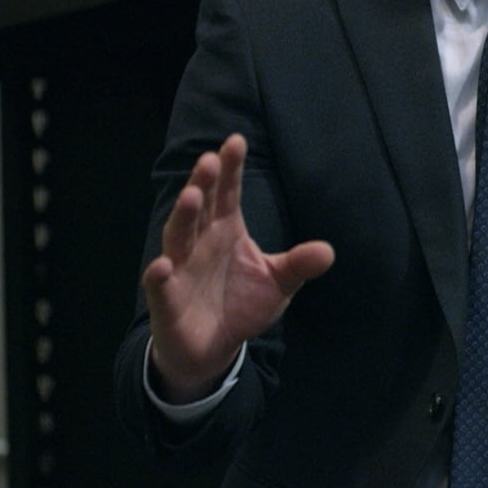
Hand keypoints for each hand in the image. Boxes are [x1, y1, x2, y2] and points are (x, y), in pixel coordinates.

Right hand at [141, 134, 333, 401]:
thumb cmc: (242, 304)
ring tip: (191, 196)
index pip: (228, 195)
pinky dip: (159, 275)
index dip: (231, 169)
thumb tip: (328, 251)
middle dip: (205, 184)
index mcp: (226, 231)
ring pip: (178, 238)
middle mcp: (200, 243)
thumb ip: (298, 265)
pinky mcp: (167, 301)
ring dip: (183, 217)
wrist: (214, 346)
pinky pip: (160, 286)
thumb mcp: (278, 283)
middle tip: (211, 160)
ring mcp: (180, 270)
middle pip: (201, 209)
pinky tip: (162, 264)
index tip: (236, 140)